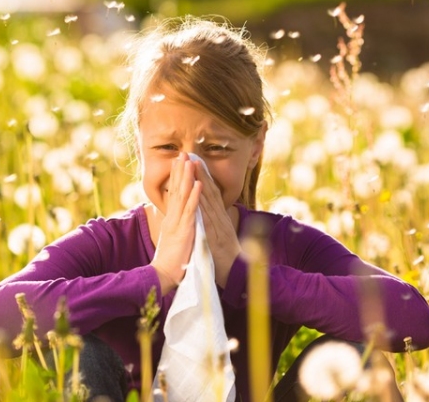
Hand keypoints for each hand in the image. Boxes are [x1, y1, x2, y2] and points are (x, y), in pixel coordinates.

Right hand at [151, 153, 202, 293]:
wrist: (163, 275)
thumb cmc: (170, 260)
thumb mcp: (173, 239)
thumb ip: (174, 226)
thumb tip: (176, 218)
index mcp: (171, 219)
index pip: (173, 194)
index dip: (177, 177)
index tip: (179, 162)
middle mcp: (172, 217)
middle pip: (176, 190)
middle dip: (179, 171)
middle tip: (182, 153)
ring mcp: (178, 222)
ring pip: (183, 195)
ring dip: (187, 177)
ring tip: (190, 161)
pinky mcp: (184, 230)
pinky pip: (191, 210)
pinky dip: (195, 196)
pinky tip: (198, 184)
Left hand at [194, 161, 240, 287]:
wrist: (236, 275)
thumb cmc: (226, 257)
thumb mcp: (220, 236)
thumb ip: (215, 224)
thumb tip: (210, 214)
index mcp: (219, 218)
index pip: (210, 194)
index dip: (203, 177)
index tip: (195, 162)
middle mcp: (220, 218)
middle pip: (209, 191)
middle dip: (200, 172)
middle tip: (192, 155)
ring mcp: (218, 225)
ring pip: (209, 200)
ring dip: (201, 181)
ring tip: (193, 165)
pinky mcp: (215, 236)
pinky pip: (207, 217)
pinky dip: (203, 203)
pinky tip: (197, 192)